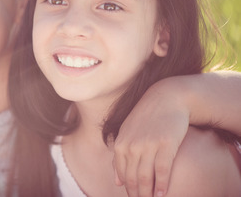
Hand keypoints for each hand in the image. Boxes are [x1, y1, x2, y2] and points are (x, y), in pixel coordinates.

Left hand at [113, 77, 189, 196]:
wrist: (167, 98)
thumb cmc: (147, 116)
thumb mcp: (128, 132)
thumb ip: (121, 155)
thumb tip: (117, 182)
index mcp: (121, 143)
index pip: (122, 174)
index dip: (128, 188)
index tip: (133, 196)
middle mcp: (132, 145)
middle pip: (133, 178)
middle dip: (137, 193)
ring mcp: (149, 145)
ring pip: (146, 177)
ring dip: (148, 193)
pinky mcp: (166, 144)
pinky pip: (162, 170)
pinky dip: (162, 184)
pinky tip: (163, 194)